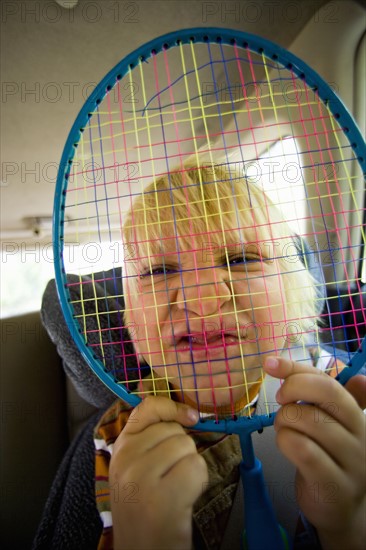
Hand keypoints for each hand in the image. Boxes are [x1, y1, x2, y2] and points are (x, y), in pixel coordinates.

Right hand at [109, 396, 207, 549]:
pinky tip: (183, 501)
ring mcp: (141, 476)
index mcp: (121, 448)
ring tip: (175, 491)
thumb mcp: (136, 468)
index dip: (172, 407)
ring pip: (188, 447)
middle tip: (170, 479)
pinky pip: (197, 468)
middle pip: (175, 431)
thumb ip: (150, 440)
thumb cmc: (145, 509)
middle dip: (183, 452)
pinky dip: (198, 484)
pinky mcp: (162, 495)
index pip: (147, 408)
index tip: (189, 416)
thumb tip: (186, 413)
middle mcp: (126, 458)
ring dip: (191, 469)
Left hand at [263, 357, 365, 549]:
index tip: (270, 364)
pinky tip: (286, 445)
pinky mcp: (334, 483)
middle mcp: (360, 433)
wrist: (339, 508)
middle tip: (280, 400)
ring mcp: (351, 460)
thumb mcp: (328, 423)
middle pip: (325, 392)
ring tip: (284, 429)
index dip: (296, 368)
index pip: (327, 379)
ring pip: (307, 419)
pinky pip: (303, 449)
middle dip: (292, 388)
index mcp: (355, 413)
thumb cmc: (327, 457)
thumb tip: (356, 375)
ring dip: (284, 420)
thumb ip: (327, 396)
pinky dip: (285, 441)